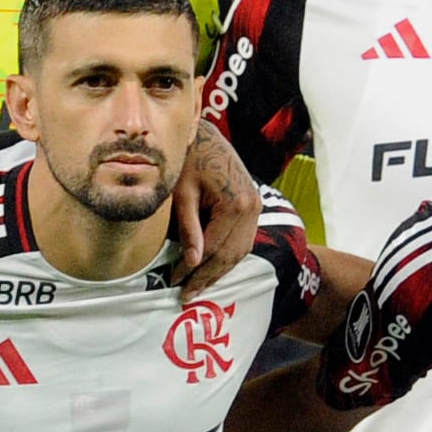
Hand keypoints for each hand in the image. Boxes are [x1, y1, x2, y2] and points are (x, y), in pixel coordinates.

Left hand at [167, 122, 257, 294]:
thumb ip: (189, 228)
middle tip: (186, 295)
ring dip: (219, 271)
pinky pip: (243, 240)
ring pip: (240, 252)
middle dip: (207, 277)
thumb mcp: (182, 194)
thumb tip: (191, 262)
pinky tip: (211, 267)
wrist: (205, 136)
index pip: (212, 248)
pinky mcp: (254, 206)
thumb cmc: (188, 160)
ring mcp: (257, 207)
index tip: (174, 283)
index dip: (192, 269)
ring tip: (197, 287)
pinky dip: (228, 257)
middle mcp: (252, 207)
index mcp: (235, 203)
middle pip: (230, 255)